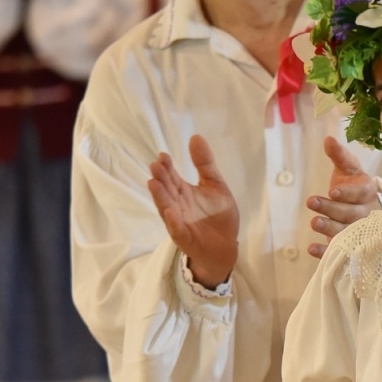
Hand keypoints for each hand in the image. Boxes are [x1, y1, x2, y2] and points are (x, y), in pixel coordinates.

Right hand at [148, 135, 239, 288]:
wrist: (226, 245)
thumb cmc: (218, 214)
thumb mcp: (215, 185)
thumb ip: (205, 164)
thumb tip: (195, 137)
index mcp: (183, 191)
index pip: (172, 176)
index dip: (167, 166)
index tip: (163, 155)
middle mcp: (177, 205)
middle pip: (166, 190)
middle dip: (161, 179)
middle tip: (156, 165)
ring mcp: (178, 222)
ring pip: (166, 208)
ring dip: (160, 197)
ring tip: (154, 184)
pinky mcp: (185, 238)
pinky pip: (177, 230)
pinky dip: (173, 222)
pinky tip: (171, 212)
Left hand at [307, 136, 378, 257]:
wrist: (366, 210)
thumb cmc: (355, 187)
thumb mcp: (348, 169)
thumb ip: (339, 156)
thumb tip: (328, 139)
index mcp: (367, 192)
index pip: (360, 193)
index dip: (347, 193)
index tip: (332, 191)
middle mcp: (365, 214)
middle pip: (349, 213)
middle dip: (331, 209)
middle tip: (311, 202)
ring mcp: (357, 232)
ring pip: (344, 232)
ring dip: (328, 228)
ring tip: (314, 222)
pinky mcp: (347, 245)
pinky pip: (338, 250)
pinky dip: (325, 251)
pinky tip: (311, 248)